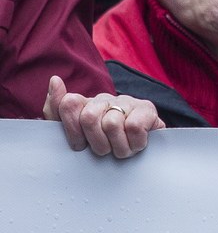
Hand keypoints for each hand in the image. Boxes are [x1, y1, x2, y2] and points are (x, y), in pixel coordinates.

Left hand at [43, 76, 163, 158]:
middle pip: (89, 117)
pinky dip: (134, 142)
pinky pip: (133, 126)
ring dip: (117, 147)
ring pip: (112, 124)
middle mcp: (105, 99)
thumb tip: (55, 79)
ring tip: (122, 149)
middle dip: (96, 143)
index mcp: (84, 104)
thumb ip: (55, 110)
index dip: (72, 131)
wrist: (140, 153)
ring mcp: (127, 101)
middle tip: (104, 151)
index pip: (69, 104)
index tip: (80, 146)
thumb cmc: (103, 147)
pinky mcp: (147, 109)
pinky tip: (135, 143)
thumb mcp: (74, 137)